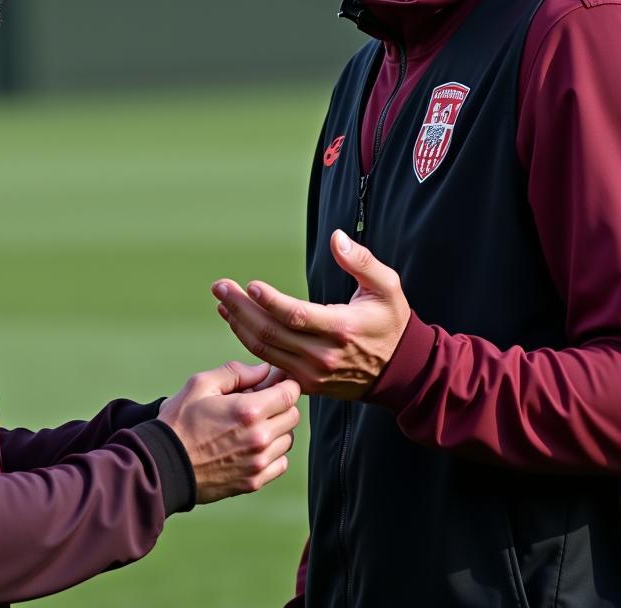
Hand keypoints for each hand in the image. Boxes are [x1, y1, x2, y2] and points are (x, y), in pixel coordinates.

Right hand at [158, 361, 300, 503]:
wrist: (164, 465)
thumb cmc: (179, 421)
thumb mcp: (201, 384)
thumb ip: (236, 372)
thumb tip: (264, 371)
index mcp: (249, 410)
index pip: (291, 393)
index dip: (285, 384)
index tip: (274, 383)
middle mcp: (260, 438)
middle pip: (293, 415)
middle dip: (280, 405)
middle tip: (259, 402)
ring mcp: (258, 463)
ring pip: (288, 439)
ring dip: (277, 429)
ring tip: (251, 425)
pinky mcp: (253, 482)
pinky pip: (280, 463)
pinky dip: (273, 453)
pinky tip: (252, 446)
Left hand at [212, 229, 409, 399]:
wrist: (400, 372)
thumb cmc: (391, 322)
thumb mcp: (386, 286)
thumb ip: (360, 261)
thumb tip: (336, 237)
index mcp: (342, 328)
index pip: (296, 316)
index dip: (270, 301)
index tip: (250, 285)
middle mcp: (323, 355)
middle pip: (271, 332)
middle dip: (240, 308)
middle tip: (220, 287)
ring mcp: (312, 373)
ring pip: (264, 350)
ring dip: (239, 324)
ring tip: (222, 302)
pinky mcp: (306, 383)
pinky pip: (270, 364)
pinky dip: (249, 343)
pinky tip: (237, 323)